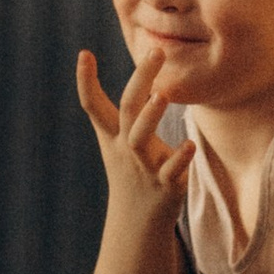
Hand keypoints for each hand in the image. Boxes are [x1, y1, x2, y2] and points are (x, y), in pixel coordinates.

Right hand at [76, 49, 193, 229]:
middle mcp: (125, 147)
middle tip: (156, 50)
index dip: (86, 81)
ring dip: (150, 116)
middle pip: (128, 109)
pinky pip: (171, 171)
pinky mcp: (165, 185)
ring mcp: (144, 165)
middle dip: (141, 79)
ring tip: (162, 95)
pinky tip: (190, 144)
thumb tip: (136, 72)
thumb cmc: (130, 170)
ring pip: (141, 139)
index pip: (93, 105)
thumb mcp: (118, 141)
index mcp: (113, 135)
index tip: (84, 53)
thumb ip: (124, 109)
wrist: (136, 222)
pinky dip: (180, 158)